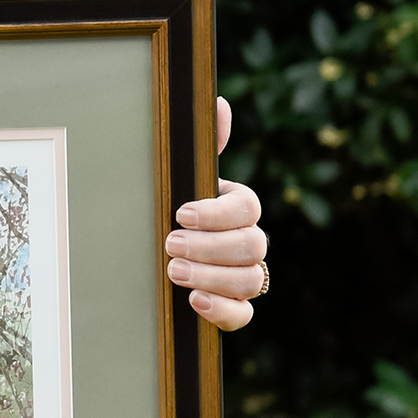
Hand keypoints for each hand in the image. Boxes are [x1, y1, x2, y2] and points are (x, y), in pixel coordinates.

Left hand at [163, 98, 266, 332]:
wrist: (166, 250)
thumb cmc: (178, 208)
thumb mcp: (185, 177)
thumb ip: (204, 146)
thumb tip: (217, 102)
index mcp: (240, 207)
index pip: (247, 208)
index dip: (217, 212)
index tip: (181, 213)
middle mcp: (250, 241)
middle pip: (251, 246)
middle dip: (209, 246)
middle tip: (170, 244)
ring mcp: (245, 275)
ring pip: (249, 280)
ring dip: (212, 277)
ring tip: (172, 272)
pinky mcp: (235, 305)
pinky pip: (244, 314)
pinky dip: (223, 310)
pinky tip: (195, 301)